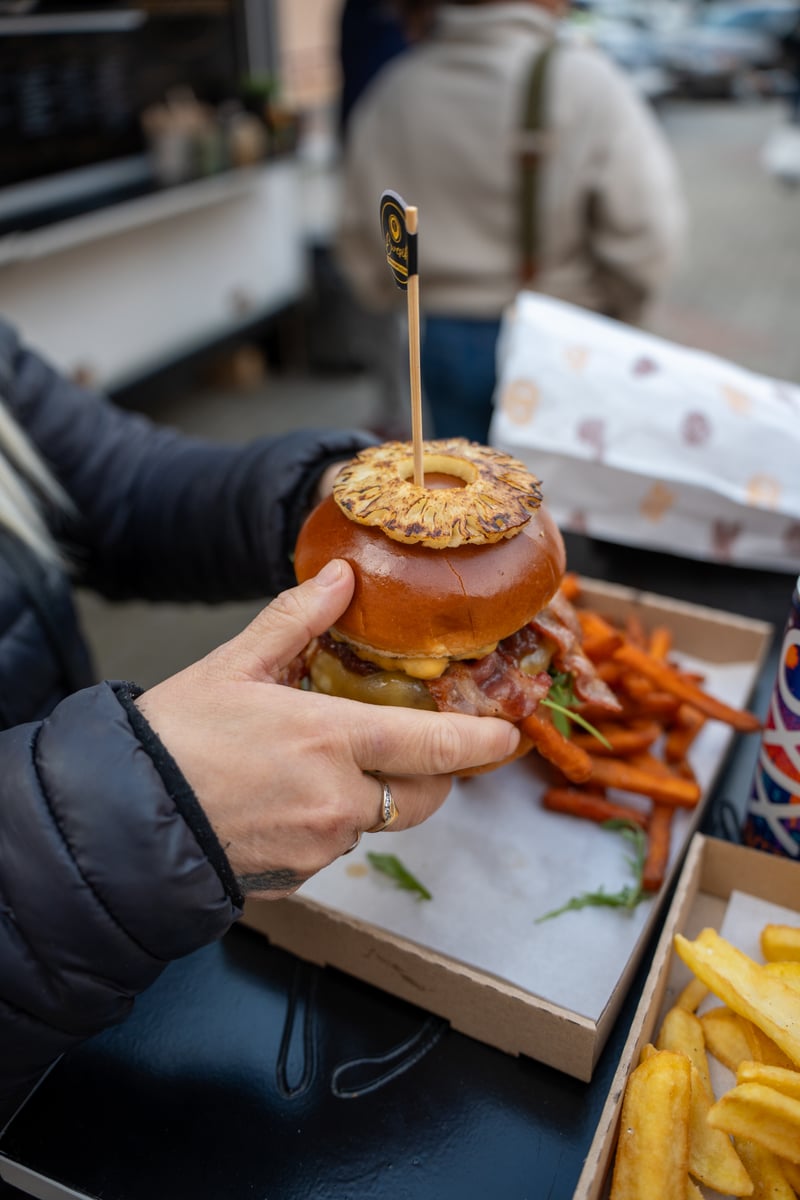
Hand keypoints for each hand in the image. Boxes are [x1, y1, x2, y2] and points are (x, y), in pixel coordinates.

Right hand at [136, 560, 519, 898]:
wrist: (122, 818)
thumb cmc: (175, 737)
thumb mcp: (234, 666)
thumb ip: (296, 621)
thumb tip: (342, 579)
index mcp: (330, 739)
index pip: (433, 746)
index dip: (480, 743)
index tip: (506, 737)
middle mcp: (338, 800)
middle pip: (423, 796)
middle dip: (435, 775)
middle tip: (418, 746)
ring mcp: (321, 844)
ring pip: (374, 820)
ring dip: (369, 795)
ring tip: (318, 765)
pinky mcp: (300, 875)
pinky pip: (335, 845)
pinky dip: (328, 821)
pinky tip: (285, 798)